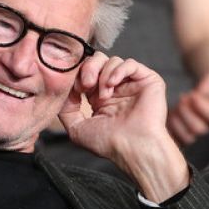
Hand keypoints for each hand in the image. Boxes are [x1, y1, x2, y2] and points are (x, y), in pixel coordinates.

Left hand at [58, 53, 189, 201]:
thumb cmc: (108, 143)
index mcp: (99, 98)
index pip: (85, 73)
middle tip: (86, 84)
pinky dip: (118, 70)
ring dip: (103, 75)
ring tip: (104, 95)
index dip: (77, 75)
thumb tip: (62, 91)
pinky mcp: (147, 80)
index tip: (75, 88)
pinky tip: (112, 84)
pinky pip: (130, 63)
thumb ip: (66, 109)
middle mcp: (115, 88)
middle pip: (98, 61)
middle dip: (88, 68)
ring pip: (112, 61)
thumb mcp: (77, 128)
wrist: (133, 147)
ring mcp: (131, 84)